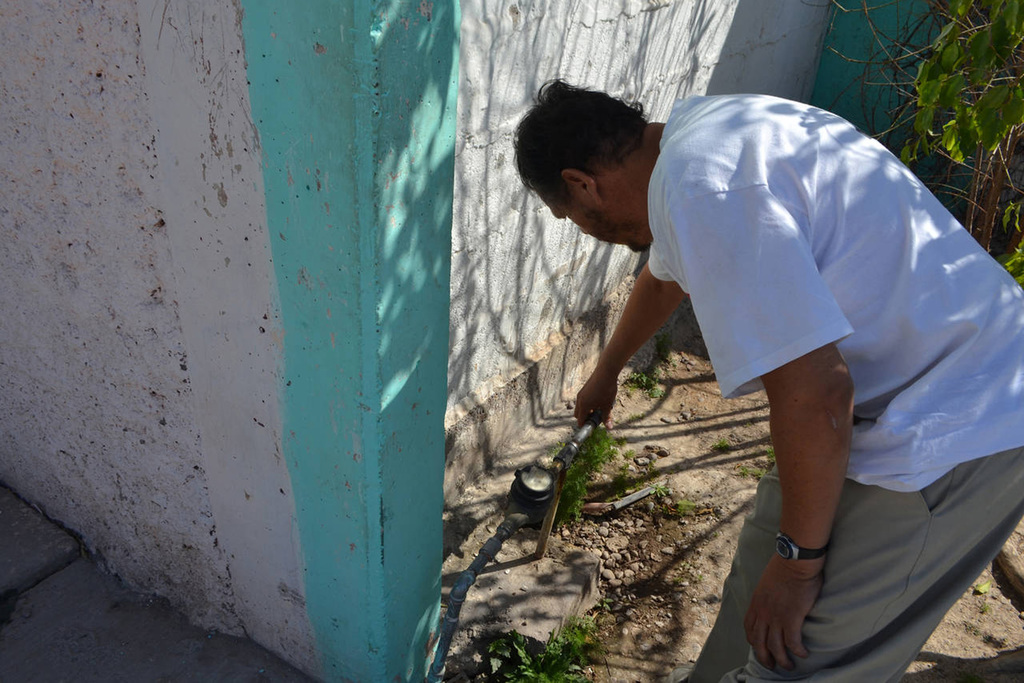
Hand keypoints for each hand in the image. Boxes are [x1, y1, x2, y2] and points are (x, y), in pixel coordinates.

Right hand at [574, 365, 618, 426]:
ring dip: (586, 411)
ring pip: (580, 407)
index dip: (585, 426)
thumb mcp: (607, 405)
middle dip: (584, 419)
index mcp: (584, 406)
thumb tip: (609, 427)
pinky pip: (582, 400)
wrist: (605, 372)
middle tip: (596, 419)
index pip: (580, 421)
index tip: (592, 428)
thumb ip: (606, 417)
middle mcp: (579, 400)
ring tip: (598, 409)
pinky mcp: (583, 389)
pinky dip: (587, 404)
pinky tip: (598, 401)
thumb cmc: (606, 389)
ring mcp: (581, 394)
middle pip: (577, 415)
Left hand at [743, 554, 823, 670]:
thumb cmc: (784, 567)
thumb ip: (766, 595)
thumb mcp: (766, 582)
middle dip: (764, 658)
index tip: (760, 647)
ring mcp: (776, 616)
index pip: (749, 628)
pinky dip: (798, 651)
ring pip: (775, 647)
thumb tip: (773, 600)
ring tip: (789, 666)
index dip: (753, 641)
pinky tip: (804, 654)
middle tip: (771, 665)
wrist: (795, 561)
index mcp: (756, 603)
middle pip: (758, 643)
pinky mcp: (792, 618)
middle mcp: (763, 612)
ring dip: (782, 660)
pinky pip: (792, 642)